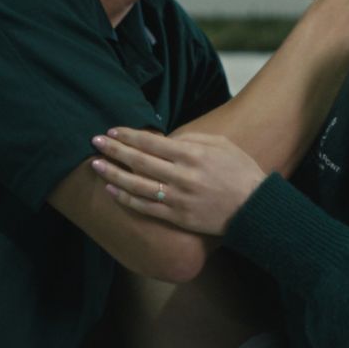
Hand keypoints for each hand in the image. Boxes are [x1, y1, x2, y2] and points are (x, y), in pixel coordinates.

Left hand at [90, 128, 265, 236]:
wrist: (254, 208)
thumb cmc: (240, 171)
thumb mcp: (221, 145)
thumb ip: (192, 139)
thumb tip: (165, 139)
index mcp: (191, 155)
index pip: (151, 142)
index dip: (128, 136)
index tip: (112, 130)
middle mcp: (181, 176)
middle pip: (139, 161)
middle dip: (114, 150)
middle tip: (94, 142)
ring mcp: (178, 198)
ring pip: (137, 185)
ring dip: (113, 174)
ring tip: (96, 165)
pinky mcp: (177, 216)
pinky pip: (145, 207)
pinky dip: (126, 199)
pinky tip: (111, 191)